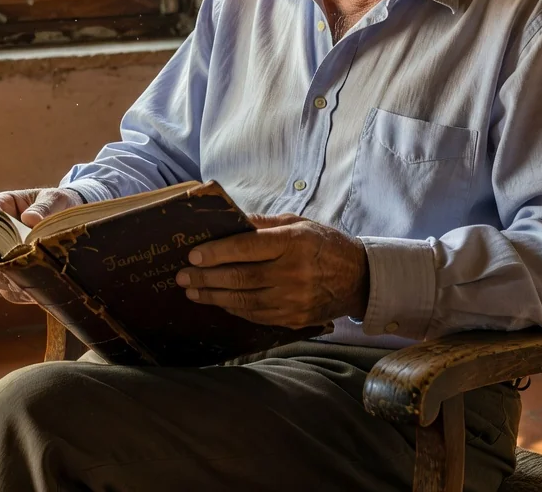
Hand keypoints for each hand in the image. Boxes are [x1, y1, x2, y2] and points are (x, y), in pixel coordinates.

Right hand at [0, 187, 82, 303]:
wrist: (71, 218)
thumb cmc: (60, 203)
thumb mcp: (56, 199)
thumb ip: (44, 207)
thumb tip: (31, 219)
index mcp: (1, 208)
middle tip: (8, 270)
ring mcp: (2, 257)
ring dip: (5, 280)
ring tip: (24, 282)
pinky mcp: (13, 275)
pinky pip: (8, 289)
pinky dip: (17, 292)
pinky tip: (31, 293)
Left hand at [175, 213, 368, 328]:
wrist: (359, 279)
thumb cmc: (325, 244)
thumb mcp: (299, 223)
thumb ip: (265, 224)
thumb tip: (232, 221)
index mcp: (292, 243)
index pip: (247, 247)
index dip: (217, 252)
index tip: (193, 253)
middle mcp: (292, 274)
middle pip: (240, 277)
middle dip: (206, 277)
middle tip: (182, 276)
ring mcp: (293, 300)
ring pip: (244, 301)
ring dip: (213, 296)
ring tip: (192, 290)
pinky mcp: (294, 319)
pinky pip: (256, 316)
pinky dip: (233, 309)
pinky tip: (218, 301)